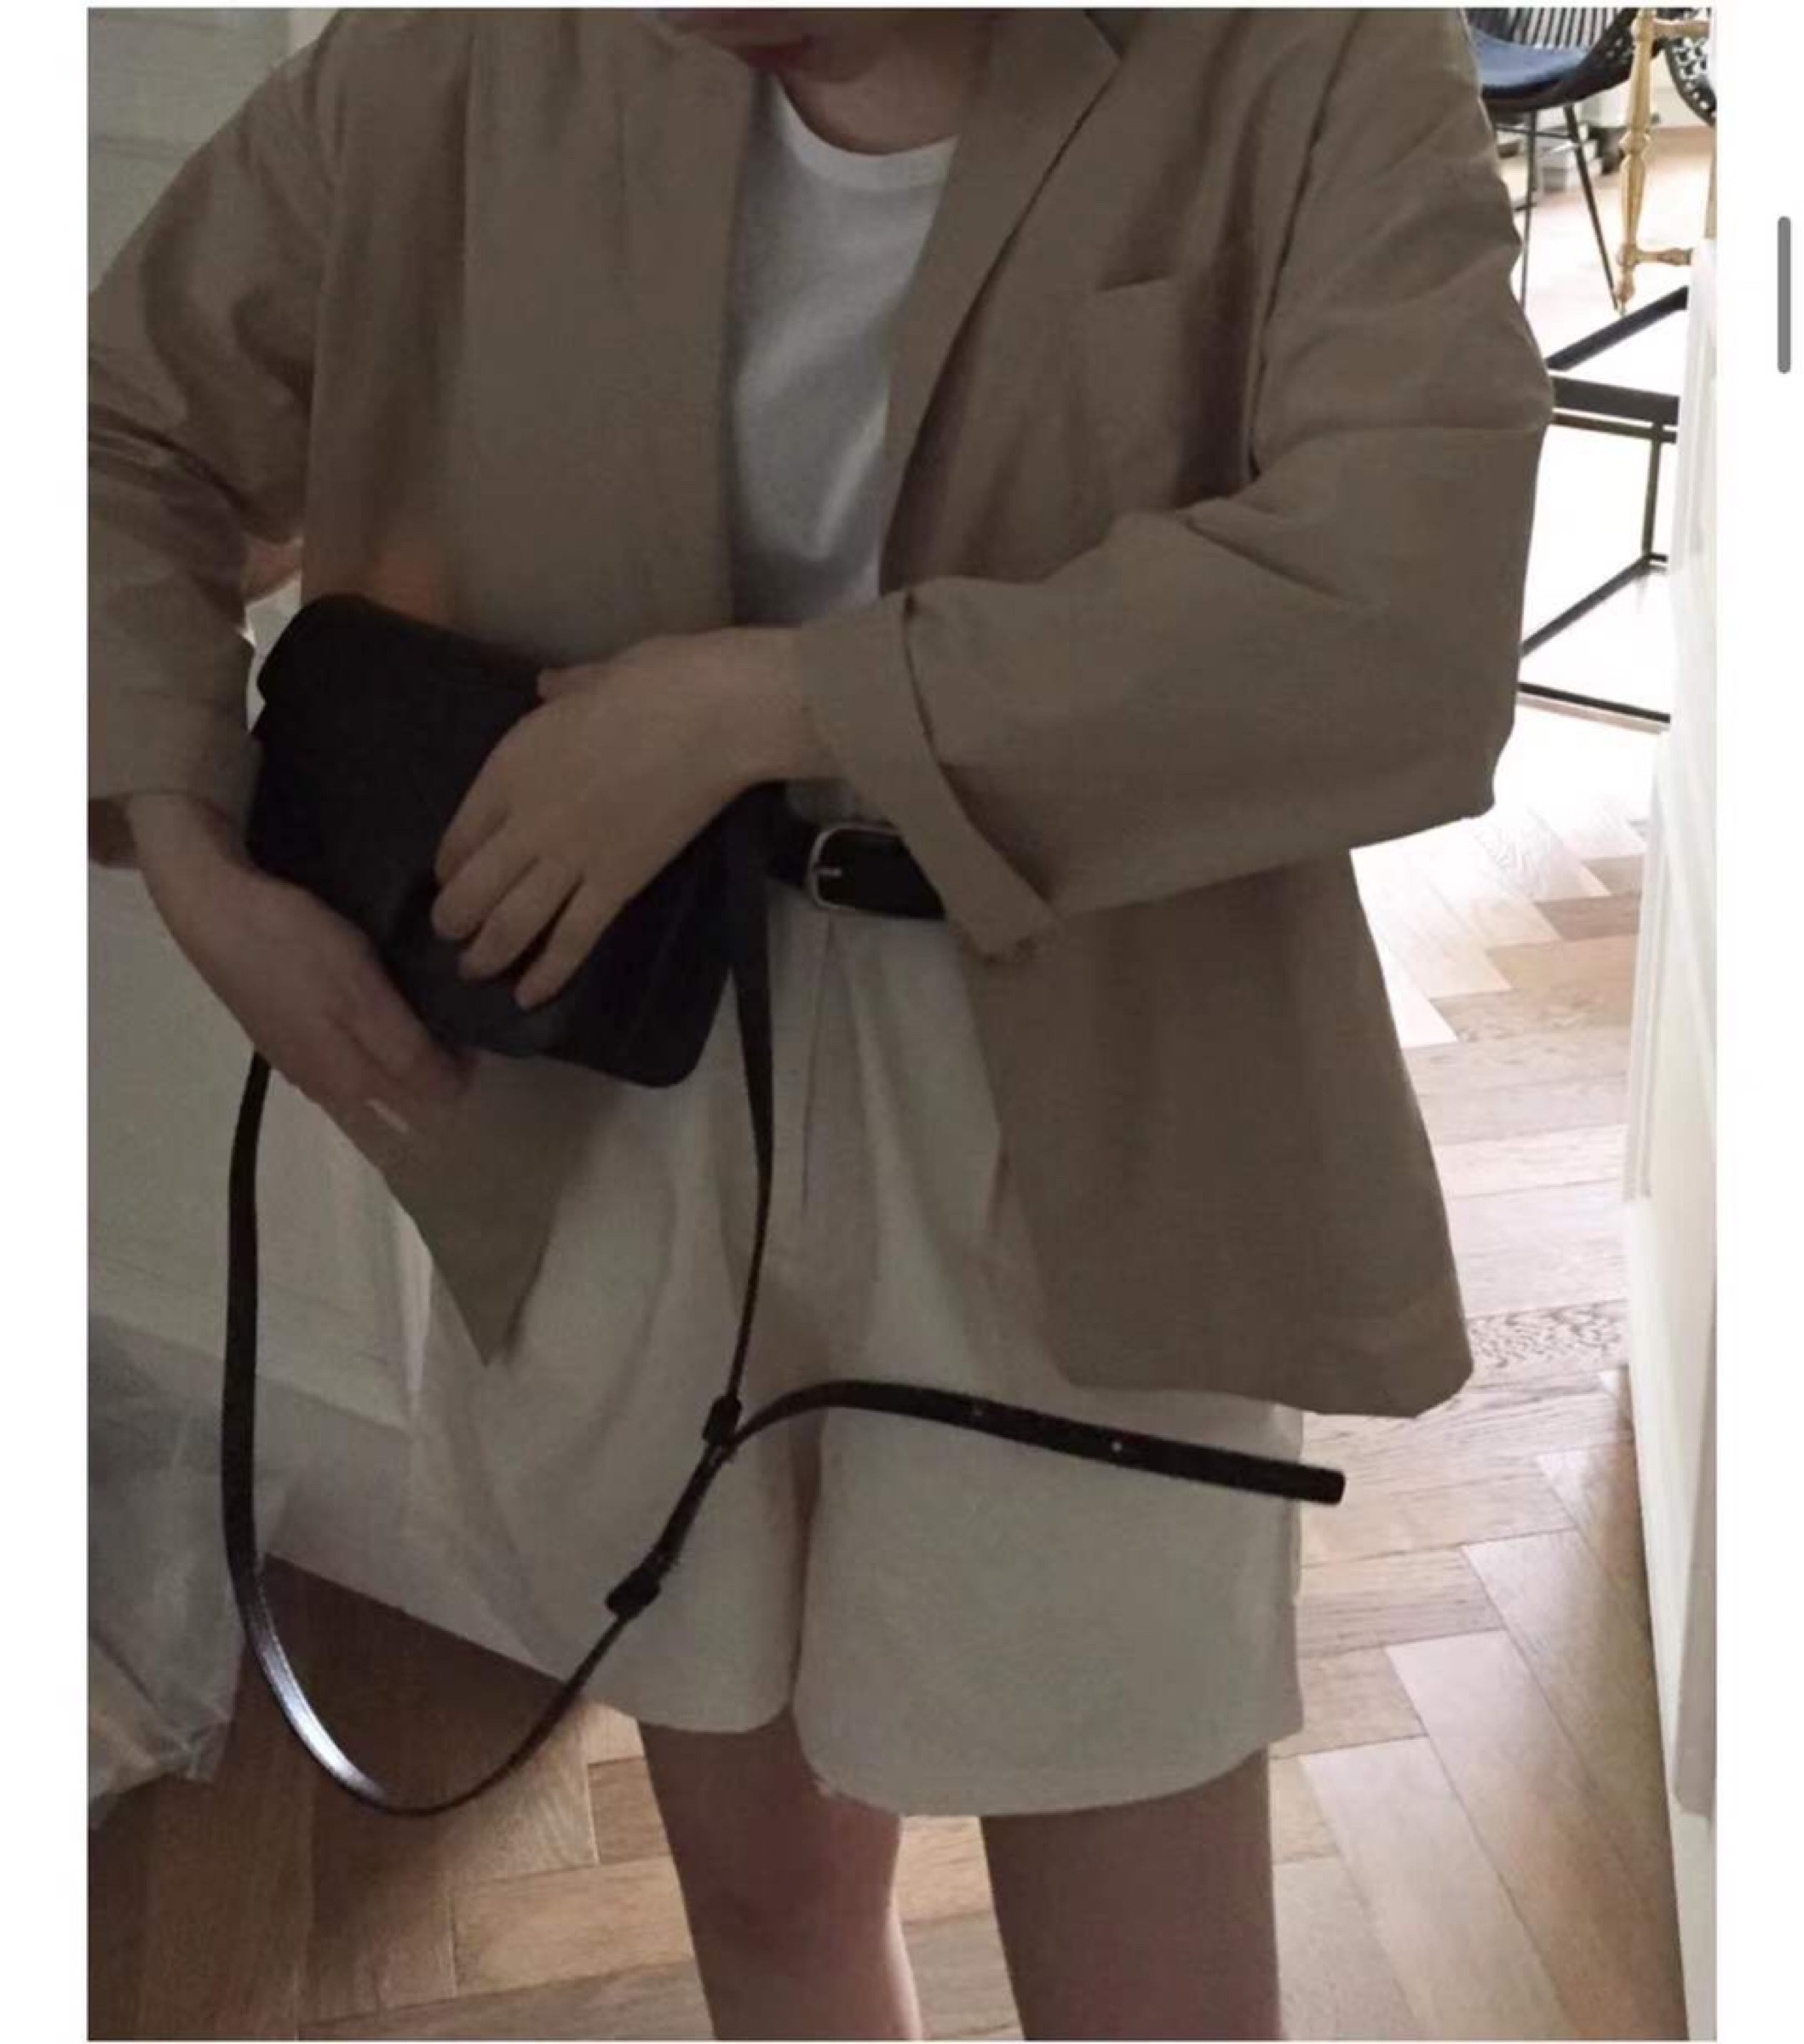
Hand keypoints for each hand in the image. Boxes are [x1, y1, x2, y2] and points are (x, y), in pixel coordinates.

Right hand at [129, 797, 472, 1143]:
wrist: (214, 912)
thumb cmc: (295, 946)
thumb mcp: (363, 993)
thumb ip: (405, 1048)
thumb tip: (451, 1091)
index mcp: (351, 1078)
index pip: (429, 1096)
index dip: (462, 1072)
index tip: (478, 1033)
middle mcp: (327, 1084)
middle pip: (399, 1097)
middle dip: (434, 1074)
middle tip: (457, 1026)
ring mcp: (300, 1064)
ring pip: (369, 1084)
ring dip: (401, 1065)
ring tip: (423, 1021)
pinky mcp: (283, 1038)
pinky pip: (341, 1062)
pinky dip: (367, 1051)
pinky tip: (371, 1019)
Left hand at [431, 626, 824, 1008]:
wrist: (714, 717)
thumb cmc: (657, 681)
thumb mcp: (593, 675)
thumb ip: (564, 691)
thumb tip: (550, 686)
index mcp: (512, 765)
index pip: (459, 831)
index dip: (448, 863)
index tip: (449, 876)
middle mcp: (528, 820)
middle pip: (473, 887)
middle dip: (453, 919)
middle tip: (450, 935)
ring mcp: (571, 858)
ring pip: (511, 922)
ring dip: (486, 953)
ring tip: (474, 971)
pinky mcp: (617, 885)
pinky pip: (572, 940)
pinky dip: (548, 973)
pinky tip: (529, 997)